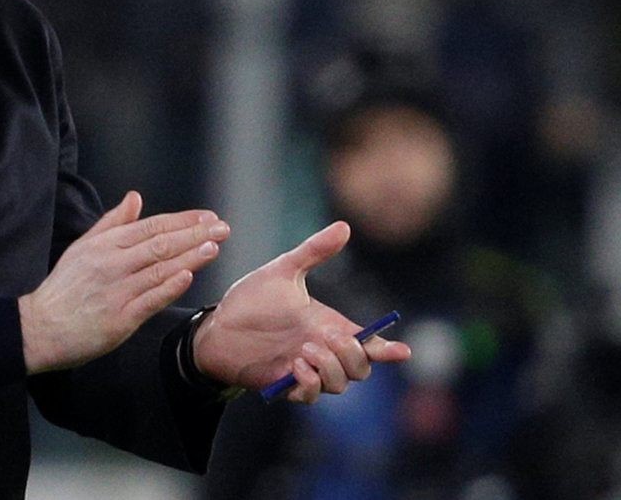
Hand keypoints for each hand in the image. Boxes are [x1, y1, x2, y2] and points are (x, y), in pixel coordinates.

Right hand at [19, 190, 230, 373]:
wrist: (41, 327)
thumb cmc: (64, 288)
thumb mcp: (83, 247)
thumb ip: (112, 222)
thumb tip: (135, 198)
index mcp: (106, 245)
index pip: (151, 226)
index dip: (182, 221)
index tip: (207, 217)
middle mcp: (113, 264)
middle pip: (160, 244)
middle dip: (195, 235)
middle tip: (222, 228)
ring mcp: (117, 291)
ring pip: (159, 269)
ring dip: (190, 256)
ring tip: (214, 247)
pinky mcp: (119, 319)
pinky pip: (149, 300)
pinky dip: (169, 287)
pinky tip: (187, 276)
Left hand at [192, 221, 409, 402]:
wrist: (217, 326)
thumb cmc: (252, 299)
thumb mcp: (283, 271)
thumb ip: (313, 251)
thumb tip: (344, 226)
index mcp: (327, 324)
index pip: (366, 342)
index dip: (387, 349)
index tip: (403, 351)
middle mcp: (321, 349)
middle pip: (360, 367)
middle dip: (353, 355)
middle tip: (326, 337)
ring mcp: (305, 369)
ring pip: (341, 383)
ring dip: (330, 368)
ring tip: (303, 350)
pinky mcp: (286, 385)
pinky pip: (312, 395)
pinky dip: (310, 383)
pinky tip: (293, 366)